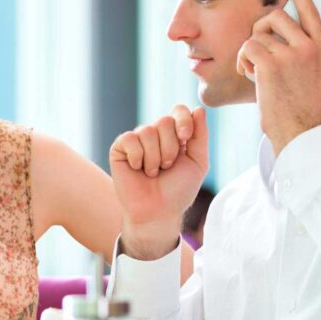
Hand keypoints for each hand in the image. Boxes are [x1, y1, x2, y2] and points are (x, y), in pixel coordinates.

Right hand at [110, 105, 208, 258]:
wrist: (158, 212)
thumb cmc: (178, 190)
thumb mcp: (198, 162)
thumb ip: (200, 135)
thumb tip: (198, 108)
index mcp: (175, 134)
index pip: (179, 110)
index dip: (183, 120)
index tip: (185, 137)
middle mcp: (156, 133)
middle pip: (164, 120)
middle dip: (170, 148)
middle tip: (167, 167)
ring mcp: (137, 140)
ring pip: (147, 130)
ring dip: (154, 158)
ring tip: (153, 172)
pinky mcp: (120, 148)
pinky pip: (130, 139)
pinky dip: (138, 157)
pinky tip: (137, 169)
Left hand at [237, 0, 320, 154]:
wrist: (302, 130)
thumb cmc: (312, 105)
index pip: (312, 10)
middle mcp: (309, 46)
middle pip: (277, 16)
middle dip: (261, 27)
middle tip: (258, 45)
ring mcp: (290, 54)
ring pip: (258, 34)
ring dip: (251, 49)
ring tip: (255, 68)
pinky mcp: (271, 64)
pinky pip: (248, 47)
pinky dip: (243, 60)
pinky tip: (249, 74)